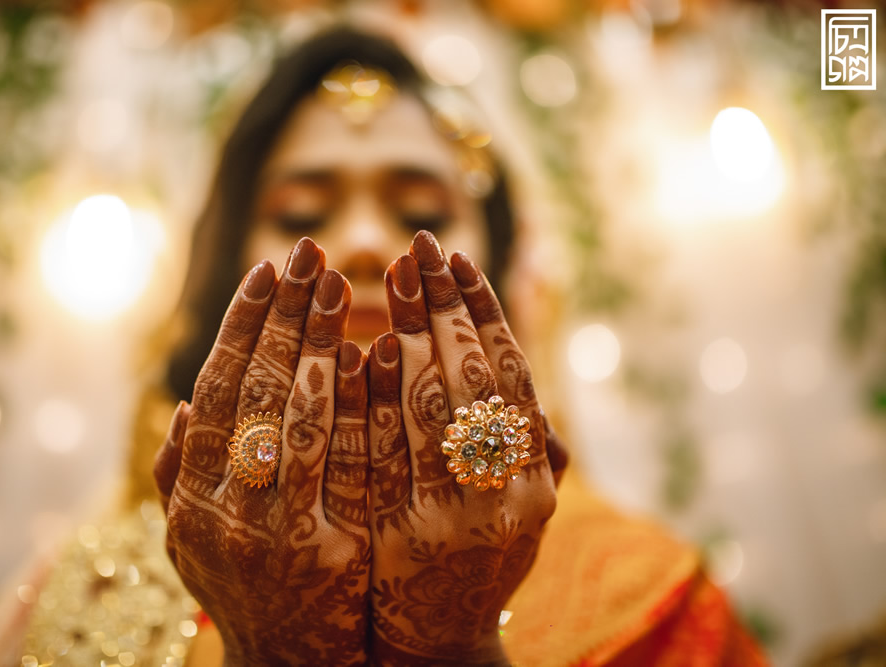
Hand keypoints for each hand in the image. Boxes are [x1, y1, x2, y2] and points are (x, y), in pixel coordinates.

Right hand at [153, 238, 371, 664]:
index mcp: (190, 496)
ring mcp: (272, 530)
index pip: (216, 391)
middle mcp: (220, 509)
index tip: (265, 270)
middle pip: (254, 390)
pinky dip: (351, 404)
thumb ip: (180, 478)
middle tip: (309, 253)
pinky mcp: (328, 551)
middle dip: (283, 314)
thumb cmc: (248, 592)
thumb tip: (181, 408)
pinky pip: (343, 461)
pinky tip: (369, 354)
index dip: (240, 326)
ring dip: (315, 342)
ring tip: (339, 285)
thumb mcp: (194, 542)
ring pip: (293, 415)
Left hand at [366, 231, 559, 665]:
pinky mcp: (401, 538)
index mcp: (534, 479)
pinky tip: (360, 350)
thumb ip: (531, 457)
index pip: (511, 376)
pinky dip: (375, 397)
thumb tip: (536, 398)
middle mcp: (505, 495)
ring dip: (412, 333)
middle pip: (473, 378)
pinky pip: (385, 450)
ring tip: (389, 277)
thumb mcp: (519, 515)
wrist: (434, 648)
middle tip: (420, 246)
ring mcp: (454, 517)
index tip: (460, 259)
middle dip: (445, 305)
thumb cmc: (472, 566)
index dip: (486, 313)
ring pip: (433, 405)